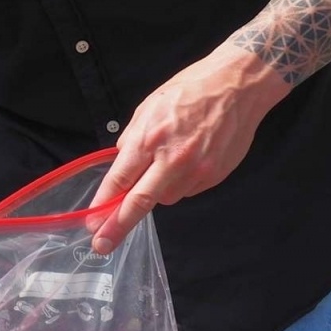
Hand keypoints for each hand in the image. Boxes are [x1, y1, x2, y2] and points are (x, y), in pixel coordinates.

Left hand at [88, 44, 282, 253]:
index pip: (120, 180)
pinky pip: (187, 190)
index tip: (91, 224)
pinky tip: (188, 160)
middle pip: (140, 201)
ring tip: (169, 161)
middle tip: (101, 244)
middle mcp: (173, 159)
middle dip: (118, 225)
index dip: (104, 204)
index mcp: (150, 139)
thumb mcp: (148, 108)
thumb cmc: (189, 90)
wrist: (239, 85)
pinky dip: (179, 183)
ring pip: (166, 197)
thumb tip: (120, 166)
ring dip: (157, 190)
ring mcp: (198, 171)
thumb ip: (132, 140)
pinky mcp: (215, 176)